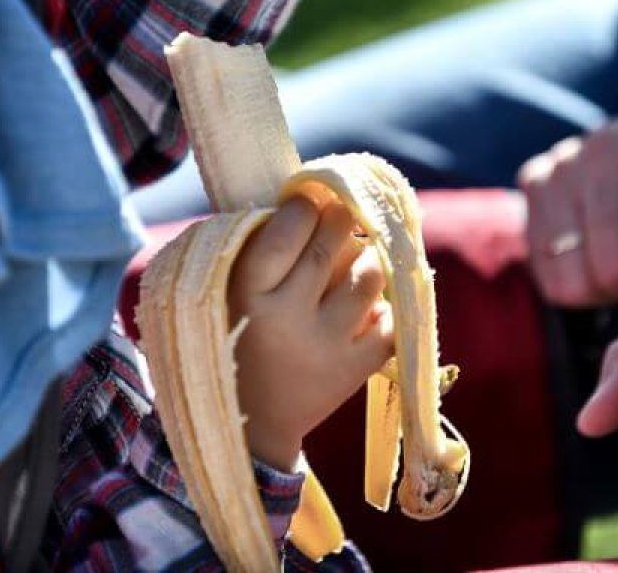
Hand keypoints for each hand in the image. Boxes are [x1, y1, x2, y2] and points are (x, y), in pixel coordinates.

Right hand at [229, 196, 393, 470]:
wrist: (250, 424)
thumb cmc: (238, 336)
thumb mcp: (229, 293)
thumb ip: (260, 247)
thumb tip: (315, 194)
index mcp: (247, 296)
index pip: (287, 231)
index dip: (305, 207)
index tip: (309, 201)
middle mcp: (286, 320)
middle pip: (332, 247)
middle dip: (342, 222)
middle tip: (341, 217)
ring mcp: (324, 347)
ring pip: (368, 277)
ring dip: (367, 261)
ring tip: (354, 263)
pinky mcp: (352, 372)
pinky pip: (388, 319)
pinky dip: (382, 308)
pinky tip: (363, 310)